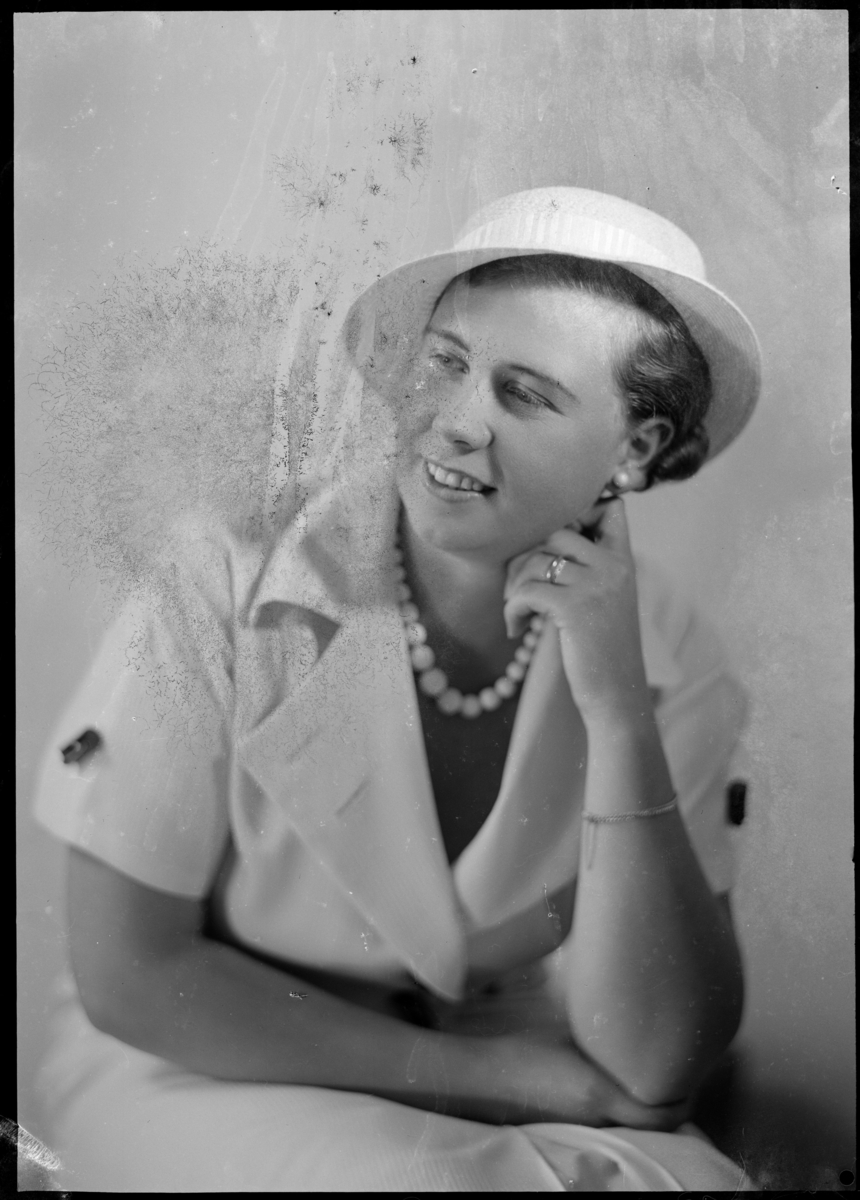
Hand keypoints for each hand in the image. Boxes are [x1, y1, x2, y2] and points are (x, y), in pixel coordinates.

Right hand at [482, 1034, 690, 1129]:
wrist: (482, 1079)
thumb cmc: (522, 1051)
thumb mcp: (567, 1036)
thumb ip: (601, 1039)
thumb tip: (627, 1021)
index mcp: (599, 1096)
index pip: (662, 1117)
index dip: (684, 1105)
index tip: (690, 1085)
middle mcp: (596, 1120)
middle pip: (651, 1128)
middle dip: (667, 1108)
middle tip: (674, 1081)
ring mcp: (581, 1130)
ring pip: (629, 1128)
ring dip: (642, 1111)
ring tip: (645, 1080)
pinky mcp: (567, 1130)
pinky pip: (606, 1126)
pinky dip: (618, 1113)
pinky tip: (611, 1090)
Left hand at [503, 500, 649, 719]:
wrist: (617, 694)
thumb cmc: (603, 650)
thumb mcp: (606, 601)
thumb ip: (588, 569)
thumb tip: (538, 545)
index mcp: (623, 561)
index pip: (611, 508)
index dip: (578, 511)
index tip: (552, 545)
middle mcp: (613, 566)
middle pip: (556, 530)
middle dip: (527, 555)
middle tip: (519, 588)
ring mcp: (595, 585)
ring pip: (536, 560)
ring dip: (515, 586)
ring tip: (518, 612)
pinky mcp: (574, 607)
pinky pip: (527, 591)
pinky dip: (513, 609)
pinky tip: (517, 629)